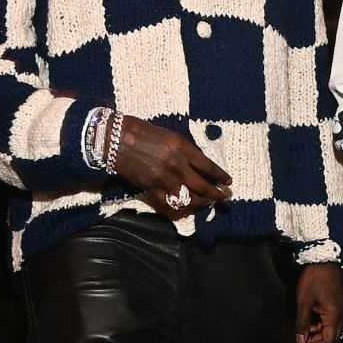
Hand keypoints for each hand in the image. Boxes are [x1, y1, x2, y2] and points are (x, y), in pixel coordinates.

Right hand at [112, 115, 232, 218]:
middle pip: (203, 186)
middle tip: (224, 198)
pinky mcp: (150, 188)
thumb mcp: (170, 136)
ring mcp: (163, 179)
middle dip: (217, 195)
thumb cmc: (143, 132)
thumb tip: (201, 166)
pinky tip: (187, 211)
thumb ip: (186, 151)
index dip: (221, 177)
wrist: (114, 138)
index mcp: (182, 148)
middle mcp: (176, 165)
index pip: (209, 167)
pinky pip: (169, 205)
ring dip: (201, 204)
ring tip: (208, 204)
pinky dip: (179, 210)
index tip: (228, 182)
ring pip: (189, 199)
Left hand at [294, 263, 342, 342]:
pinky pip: (330, 322)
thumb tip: (301, 340)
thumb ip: (302, 322)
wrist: (324, 260)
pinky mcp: (338, 306)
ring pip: (331, 331)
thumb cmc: (314, 279)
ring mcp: (341, 310)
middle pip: (331, 338)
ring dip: (317, 337)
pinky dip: (320, 328)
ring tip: (302, 340)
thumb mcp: (304, 301)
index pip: (328, 340)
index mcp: (334, 315)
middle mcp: (342, 315)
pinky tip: (309, 328)